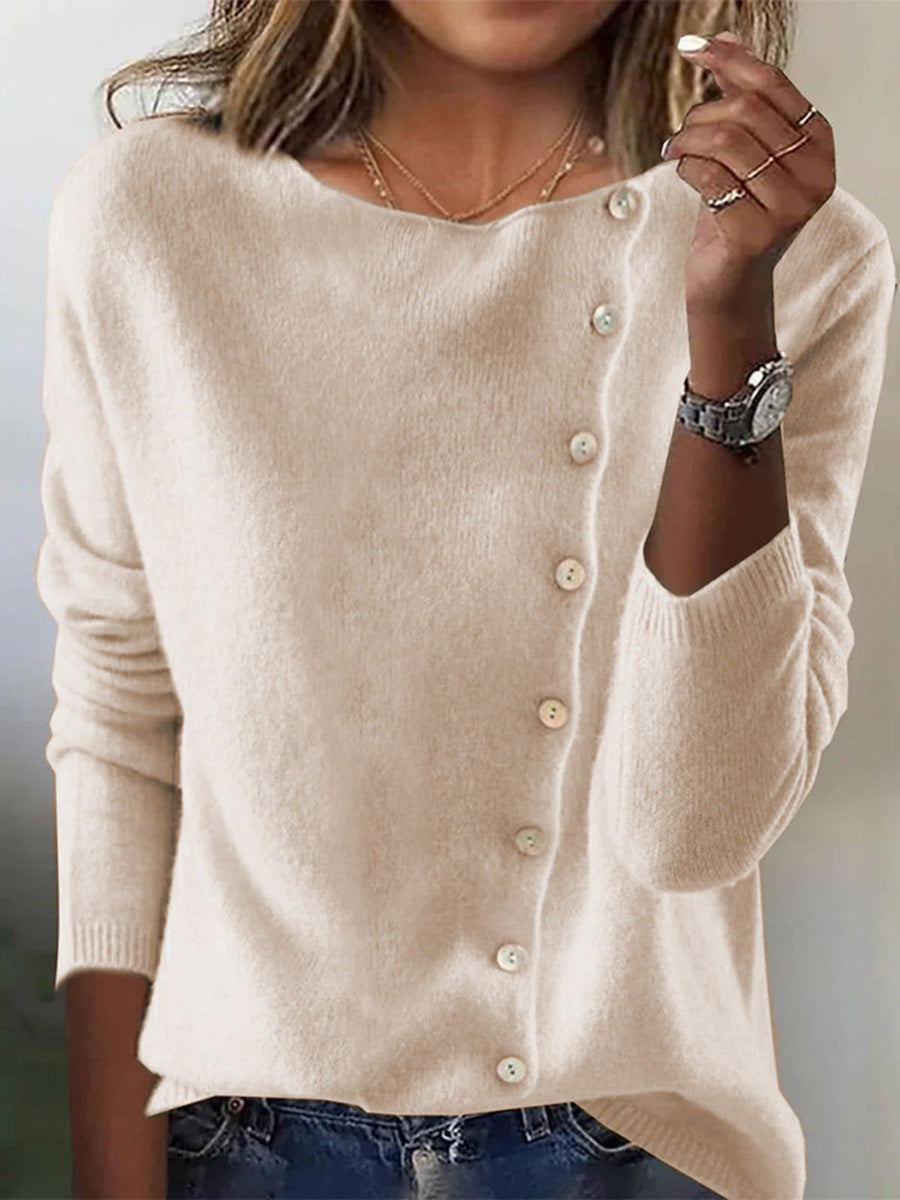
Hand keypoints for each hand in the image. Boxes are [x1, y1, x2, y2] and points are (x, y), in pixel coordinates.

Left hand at [662, 30, 834, 314]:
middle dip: (700, 114)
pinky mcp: (756, 235)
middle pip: (745, 111)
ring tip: (674, 151)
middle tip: (680, 133)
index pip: (773, 85)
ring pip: (725, 141)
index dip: (729, 60)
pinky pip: (708, 178)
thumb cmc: (735, 213)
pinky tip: (683, 175)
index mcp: (819, 145)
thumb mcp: (741, 150)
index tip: (691, 50)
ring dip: (687, 140)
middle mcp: (814, 176)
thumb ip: (739, 97)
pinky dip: (686, 169)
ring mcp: (789, 209)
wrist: (728, 283)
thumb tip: (724, 38)